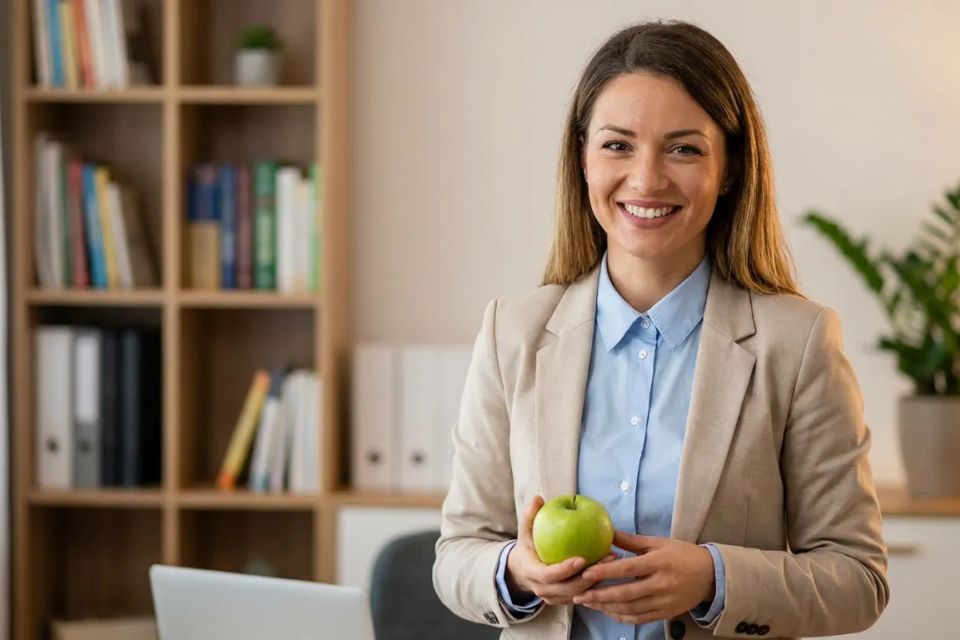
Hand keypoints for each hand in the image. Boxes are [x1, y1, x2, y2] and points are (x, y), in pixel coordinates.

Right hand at [505, 495, 613, 605]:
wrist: (521, 570)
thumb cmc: (527, 546)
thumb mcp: (525, 531)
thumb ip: (530, 516)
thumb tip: (537, 498)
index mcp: (532, 573)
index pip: (548, 575)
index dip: (565, 570)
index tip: (582, 558)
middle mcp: (542, 589)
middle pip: (568, 589)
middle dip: (589, 577)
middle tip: (608, 558)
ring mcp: (553, 598)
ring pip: (578, 595)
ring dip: (596, 581)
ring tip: (613, 562)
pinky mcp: (563, 601)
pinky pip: (582, 596)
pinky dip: (595, 586)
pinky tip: (610, 570)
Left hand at [572, 531, 714, 624]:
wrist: (711, 575)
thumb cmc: (682, 554)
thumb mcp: (658, 543)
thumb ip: (631, 541)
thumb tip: (607, 531)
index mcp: (659, 562)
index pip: (627, 568)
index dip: (606, 572)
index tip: (586, 573)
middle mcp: (661, 584)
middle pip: (626, 593)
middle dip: (600, 595)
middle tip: (579, 595)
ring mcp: (664, 601)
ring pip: (631, 608)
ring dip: (607, 607)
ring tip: (589, 603)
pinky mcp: (667, 613)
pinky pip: (640, 618)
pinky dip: (622, 616)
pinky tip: (608, 612)